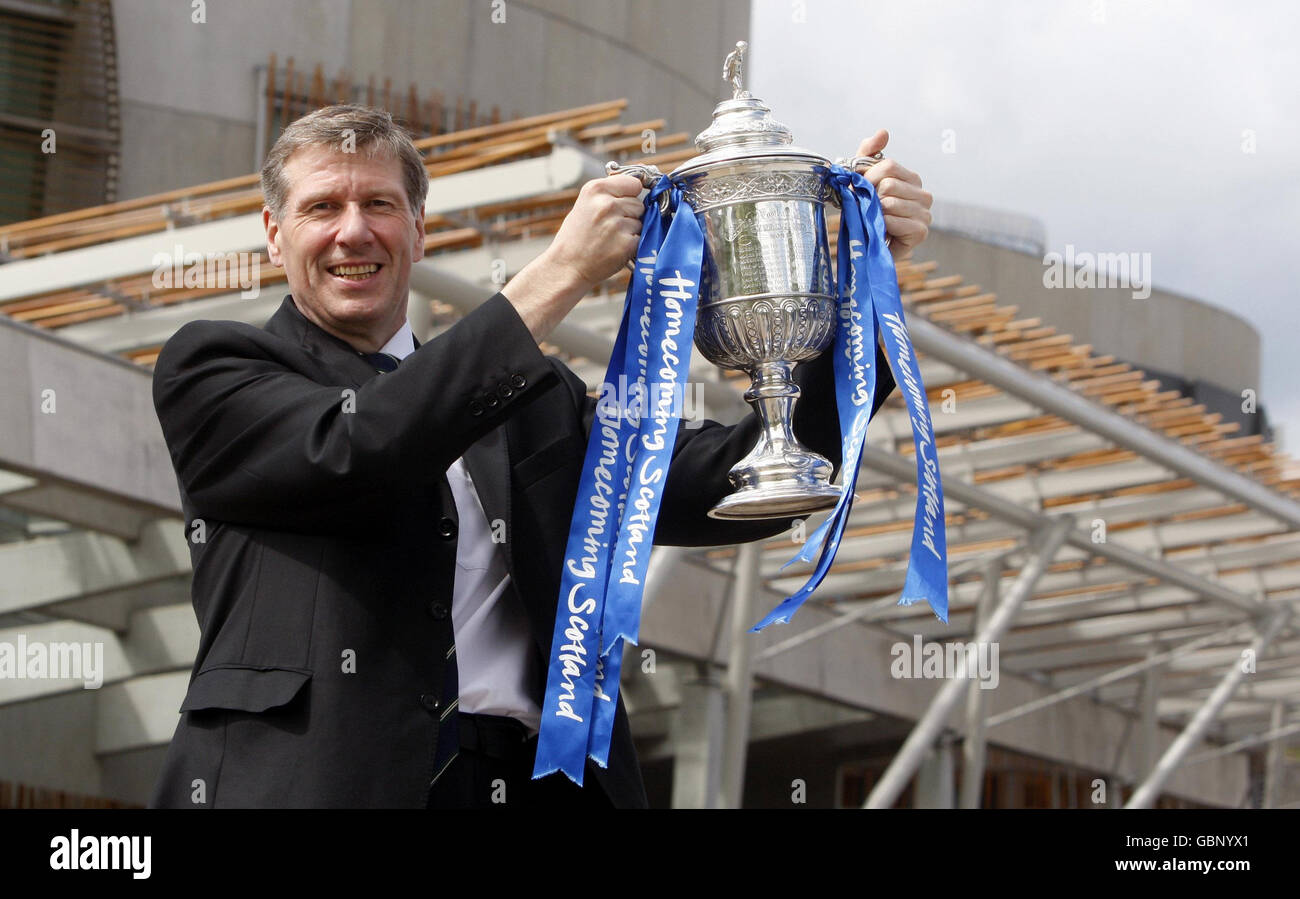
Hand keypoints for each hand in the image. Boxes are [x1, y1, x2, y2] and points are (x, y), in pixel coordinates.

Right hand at [501, 175, 643, 340]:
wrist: (566, 267)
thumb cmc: (576, 237)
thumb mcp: (586, 204)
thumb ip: (609, 194)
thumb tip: (639, 184)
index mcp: (596, 189)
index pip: (634, 183)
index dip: (631, 194)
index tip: (624, 202)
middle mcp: (607, 204)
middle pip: (639, 204)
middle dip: (630, 215)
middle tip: (610, 227)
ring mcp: (617, 224)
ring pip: (641, 222)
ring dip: (631, 231)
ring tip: (610, 239)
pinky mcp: (626, 243)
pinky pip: (641, 238)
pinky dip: (632, 245)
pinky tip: (614, 249)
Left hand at [856, 129, 931, 261]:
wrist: (868, 247)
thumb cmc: (867, 211)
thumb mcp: (863, 179)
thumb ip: (869, 153)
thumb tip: (883, 132)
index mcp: (913, 179)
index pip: (887, 165)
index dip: (866, 177)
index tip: (859, 189)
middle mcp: (924, 195)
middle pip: (887, 183)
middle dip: (868, 196)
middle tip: (866, 208)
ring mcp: (925, 214)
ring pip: (889, 202)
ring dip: (874, 212)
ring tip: (874, 220)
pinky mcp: (920, 232)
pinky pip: (893, 221)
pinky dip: (881, 225)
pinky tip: (881, 230)